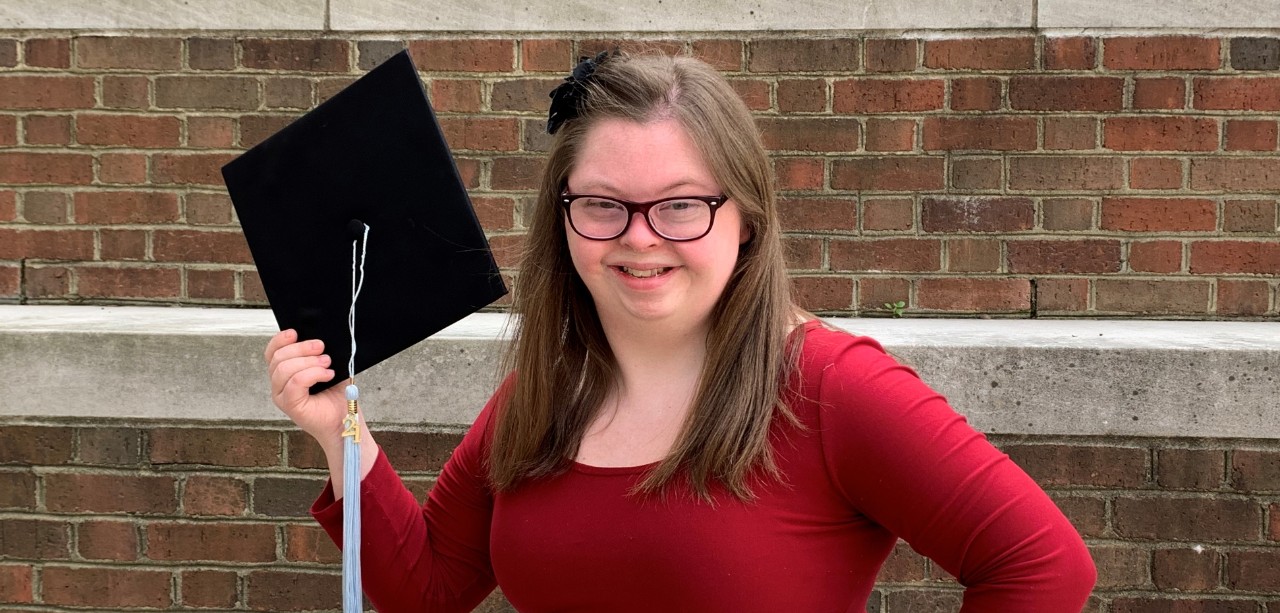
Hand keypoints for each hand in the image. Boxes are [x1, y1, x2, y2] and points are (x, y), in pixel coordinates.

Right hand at [264, 329, 348, 448]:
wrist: (343, 418)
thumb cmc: (335, 394)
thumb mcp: (326, 367)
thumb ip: (317, 354)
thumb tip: (317, 338)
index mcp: (284, 373)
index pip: (272, 352)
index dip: (280, 340)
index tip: (295, 332)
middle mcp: (278, 384)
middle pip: (278, 358)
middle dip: (301, 348)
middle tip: (322, 348)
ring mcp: (281, 396)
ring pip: (284, 369)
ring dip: (309, 361)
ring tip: (327, 363)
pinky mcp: (290, 405)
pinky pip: (295, 382)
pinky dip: (313, 374)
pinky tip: (327, 375)